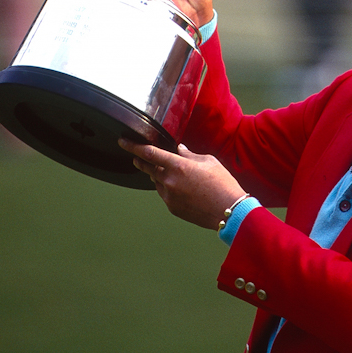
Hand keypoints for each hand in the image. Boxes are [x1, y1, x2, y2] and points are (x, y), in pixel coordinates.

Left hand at [119, 139, 245, 229]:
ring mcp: (169, 196)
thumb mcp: (208, 161)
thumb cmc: (222, 182)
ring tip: (172, 173)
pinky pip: (165, 194)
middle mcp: (170, 181)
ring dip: (159, 175)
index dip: (134, 146)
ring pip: (157, 182)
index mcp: (178, 166)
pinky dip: (168, 188)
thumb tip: (179, 149)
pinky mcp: (172, 208)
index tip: (123, 142)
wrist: (228, 210)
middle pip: (149, 169)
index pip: (150, 153)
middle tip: (137, 157)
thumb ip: (189, 155)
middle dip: (142, 162)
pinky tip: (182, 187)